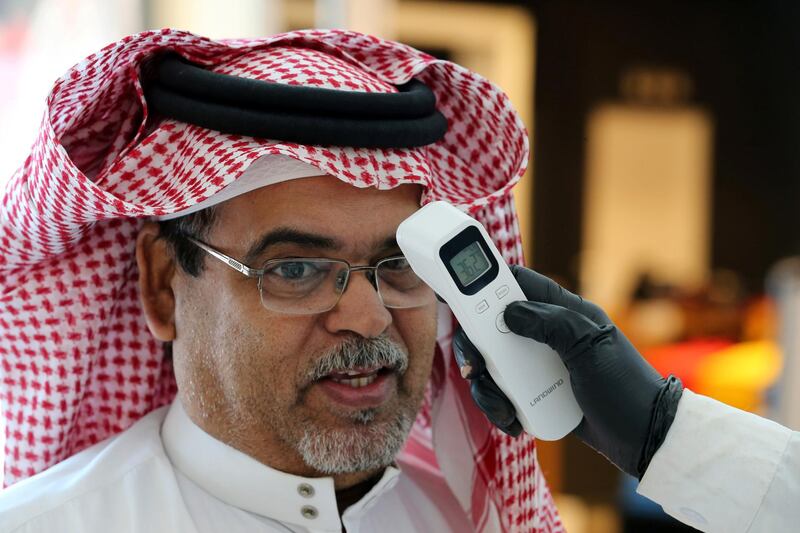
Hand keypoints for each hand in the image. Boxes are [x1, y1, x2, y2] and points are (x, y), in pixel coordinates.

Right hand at [453, 265, 683, 478]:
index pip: (519, 283)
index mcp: (563, 312)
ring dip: (488, 388)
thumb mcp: (589, 347)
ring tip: (502, 410)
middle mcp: (546, 334)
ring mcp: (538, 365)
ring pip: (493, 364)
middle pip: (492, 327)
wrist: (643, 440)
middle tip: (474, 367)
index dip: (488, 283)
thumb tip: (508, 312)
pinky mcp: (535, 393)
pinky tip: (514, 422)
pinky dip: (501, 407)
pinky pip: (504, 392)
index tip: (460, 294)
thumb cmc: (625, 388)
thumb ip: (549, 323)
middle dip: (476, 348)